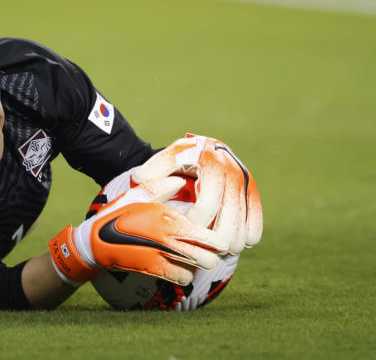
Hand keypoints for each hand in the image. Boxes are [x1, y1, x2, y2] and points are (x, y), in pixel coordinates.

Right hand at [49, 174, 227, 286]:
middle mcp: (169, 238)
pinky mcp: (155, 270)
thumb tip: (181, 180)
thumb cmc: (117, 215)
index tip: (217, 235)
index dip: (216, 237)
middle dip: (213, 253)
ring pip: (198, 268)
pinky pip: (183, 278)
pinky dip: (185, 273)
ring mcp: (162, 256)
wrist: (94, 243)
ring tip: (194, 256)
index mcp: (167, 217)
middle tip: (209, 248)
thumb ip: (160, 186)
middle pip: (209, 256)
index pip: (205, 232)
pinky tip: (179, 264)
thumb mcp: (136, 194)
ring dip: (199, 264)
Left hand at [132, 134, 262, 254]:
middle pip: (229, 223)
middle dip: (212, 241)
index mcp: (212, 164)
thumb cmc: (182, 159)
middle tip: (196, 246)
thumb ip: (152, 170)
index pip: (208, 205)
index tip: (182, 228)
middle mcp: (234, 174)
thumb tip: (141, 180)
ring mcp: (247, 186)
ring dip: (228, 245)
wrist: (208, 148)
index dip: (194, 223)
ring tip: (209, 248)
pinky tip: (228, 242)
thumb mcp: (166, 159)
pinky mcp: (254, 195)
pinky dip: (244, 240)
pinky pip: (255, 227)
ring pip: (244, 229)